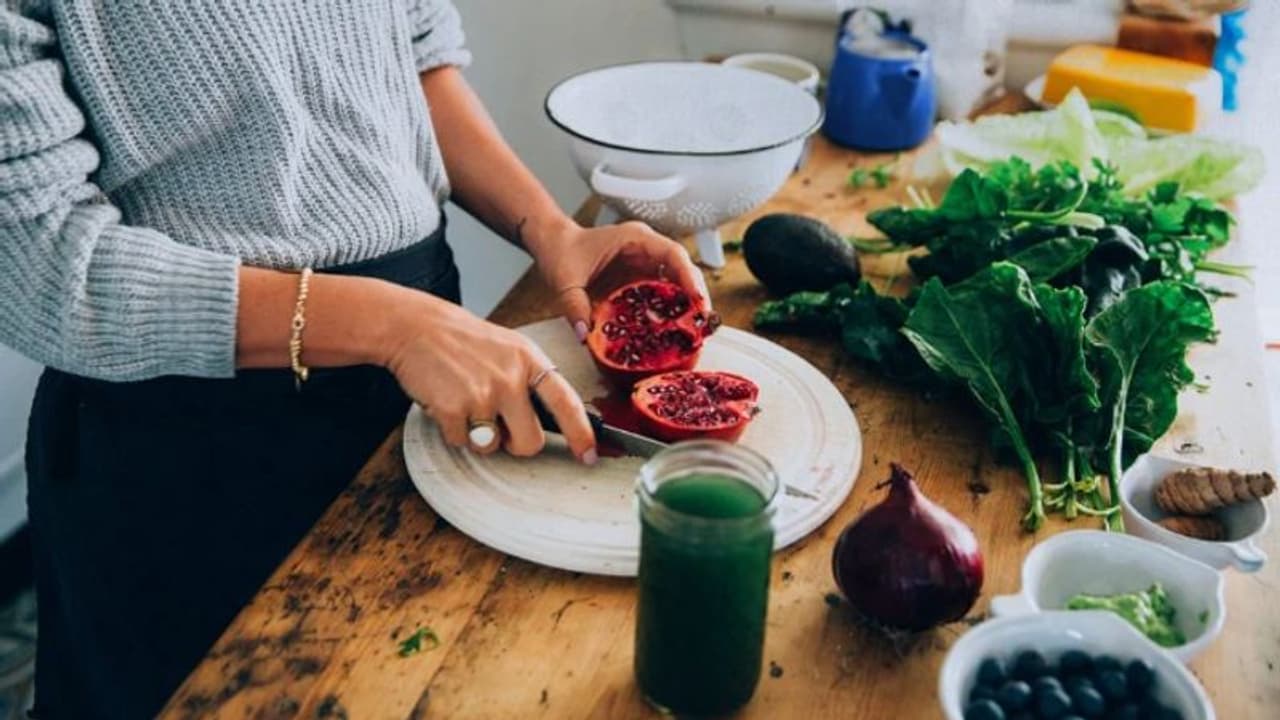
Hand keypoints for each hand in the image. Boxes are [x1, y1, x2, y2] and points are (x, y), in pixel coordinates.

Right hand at [384, 291, 595, 462]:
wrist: (414, 326)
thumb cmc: (462, 340)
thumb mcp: (509, 348)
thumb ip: (531, 380)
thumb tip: (555, 421)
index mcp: (529, 359)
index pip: (567, 402)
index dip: (581, 433)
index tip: (588, 455)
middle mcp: (510, 377)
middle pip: (531, 441)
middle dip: (517, 445)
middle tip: (501, 428)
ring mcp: (482, 393)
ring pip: (492, 446)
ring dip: (480, 436)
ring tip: (467, 404)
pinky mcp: (453, 408)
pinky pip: (462, 442)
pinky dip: (452, 430)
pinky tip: (447, 402)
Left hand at [533, 220, 710, 341]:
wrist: (555, 245)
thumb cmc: (562, 252)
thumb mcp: (565, 281)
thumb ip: (574, 307)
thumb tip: (585, 334)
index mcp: (634, 239)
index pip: (672, 253)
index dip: (688, 276)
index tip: (697, 299)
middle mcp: (646, 249)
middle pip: (684, 269)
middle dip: (697, 295)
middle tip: (702, 324)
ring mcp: (646, 263)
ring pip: (678, 282)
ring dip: (688, 305)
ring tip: (695, 332)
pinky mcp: (642, 279)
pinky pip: (663, 293)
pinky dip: (671, 311)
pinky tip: (674, 331)